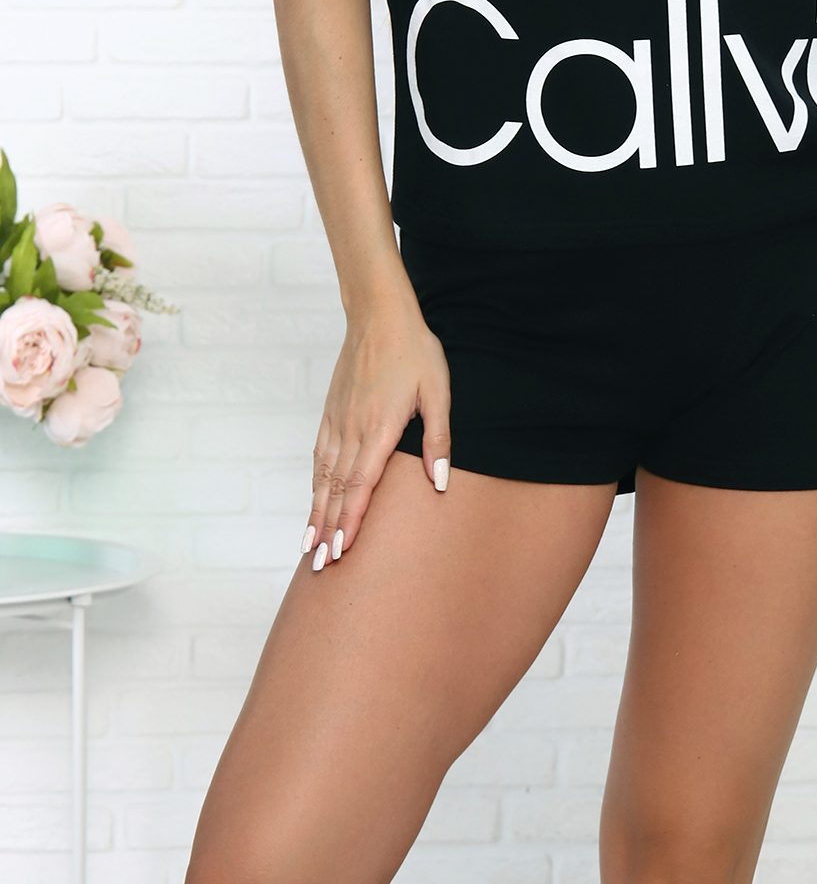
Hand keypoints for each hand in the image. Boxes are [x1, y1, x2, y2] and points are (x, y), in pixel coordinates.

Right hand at [302, 302, 450, 570]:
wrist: (379, 315)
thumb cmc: (415, 352)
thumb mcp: (437, 392)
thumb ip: (438, 439)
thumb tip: (440, 482)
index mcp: (379, 429)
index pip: (361, 486)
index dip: (351, 522)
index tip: (341, 552)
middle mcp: (352, 430)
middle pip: (337, 490)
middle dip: (328, 530)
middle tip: (319, 568)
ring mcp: (337, 422)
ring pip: (324, 477)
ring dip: (317, 513)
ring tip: (309, 547)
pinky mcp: (331, 413)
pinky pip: (319, 457)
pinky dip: (315, 485)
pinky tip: (315, 502)